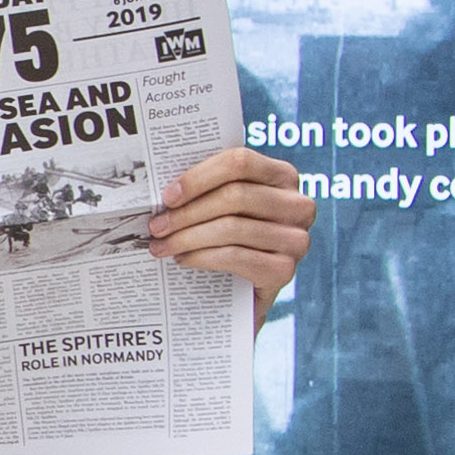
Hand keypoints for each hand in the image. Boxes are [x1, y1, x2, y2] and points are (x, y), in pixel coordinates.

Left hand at [149, 145, 315, 322]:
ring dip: (187, 237)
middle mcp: (298, 204)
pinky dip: (202, 258)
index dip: (199, 177)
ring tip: (162, 245)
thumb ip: (207, 188)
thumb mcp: (222, 205)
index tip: (168, 196)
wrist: (243, 293)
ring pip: (232, 228)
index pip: (240, 162)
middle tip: (156, 226)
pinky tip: (183, 259)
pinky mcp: (284, 270)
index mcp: (282, 175)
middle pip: (235, 196)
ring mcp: (295, 239)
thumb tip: (164, 186)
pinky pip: (235, 257)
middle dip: (187, 212)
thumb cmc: (229, 237)